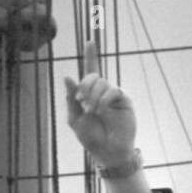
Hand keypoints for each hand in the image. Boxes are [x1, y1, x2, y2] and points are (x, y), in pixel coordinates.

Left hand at [63, 38, 136, 169]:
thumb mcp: (75, 118)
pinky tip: (102, 109)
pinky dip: (104, 99)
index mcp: (89, 93)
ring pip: (102, 83)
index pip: (90, 70)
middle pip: (92, 75)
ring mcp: (114, 95)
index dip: (91, 55)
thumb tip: (67, 76)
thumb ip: (71, 98)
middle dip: (84, 85)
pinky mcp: (124, 100)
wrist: (107, 151)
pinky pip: (113, 91)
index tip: (89, 41)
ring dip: (93, 96)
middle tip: (81, 100)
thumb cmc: (91, 137)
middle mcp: (102, 91)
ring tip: (92, 111)